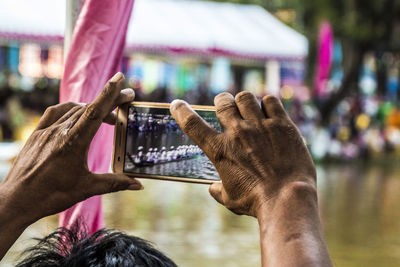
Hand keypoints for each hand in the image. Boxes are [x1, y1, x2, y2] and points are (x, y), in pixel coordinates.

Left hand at [0, 72, 141, 225]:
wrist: (17, 200)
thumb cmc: (52, 195)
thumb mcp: (87, 189)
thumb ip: (115, 183)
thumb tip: (138, 184)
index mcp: (74, 142)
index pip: (96, 111)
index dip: (110, 93)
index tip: (120, 78)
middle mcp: (60, 132)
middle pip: (89, 108)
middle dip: (110, 99)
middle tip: (127, 97)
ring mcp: (46, 131)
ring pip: (73, 110)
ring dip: (93, 107)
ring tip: (107, 116)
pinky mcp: (36, 134)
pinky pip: (54, 113)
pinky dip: (69, 109)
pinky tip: (75, 112)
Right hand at [170, 91, 315, 217]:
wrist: (286, 198)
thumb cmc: (256, 201)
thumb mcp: (230, 198)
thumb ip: (218, 190)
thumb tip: (213, 188)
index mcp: (219, 150)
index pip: (192, 124)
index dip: (181, 111)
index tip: (176, 105)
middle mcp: (237, 133)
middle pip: (222, 102)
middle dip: (222, 101)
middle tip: (225, 105)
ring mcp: (260, 126)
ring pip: (245, 97)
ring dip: (243, 101)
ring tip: (248, 108)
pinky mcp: (281, 124)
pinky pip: (270, 100)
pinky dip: (267, 104)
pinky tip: (269, 112)